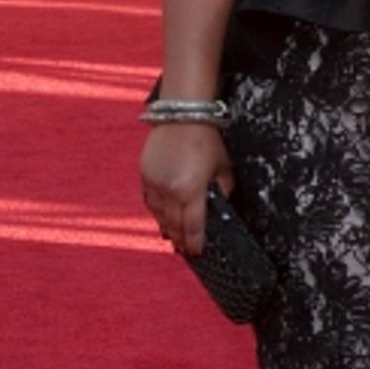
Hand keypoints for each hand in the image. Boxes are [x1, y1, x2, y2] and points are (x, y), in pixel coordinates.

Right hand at [140, 123, 232, 257]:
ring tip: (172, 237)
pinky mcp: (145, 174)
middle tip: (184, 250)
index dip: (195, 242)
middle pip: (174, 224)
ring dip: (166, 227)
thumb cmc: (207, 140)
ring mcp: (155, 182)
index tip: (196, 252)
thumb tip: (220, 204)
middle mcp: (170, 190)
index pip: (193, 226)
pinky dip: (156, 211)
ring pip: (159, 214)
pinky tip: (161, 216)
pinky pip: (150, 200)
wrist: (182, 116)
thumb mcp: (223, 167)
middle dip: (180, 239)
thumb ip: (223, 189)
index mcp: (191, 191)